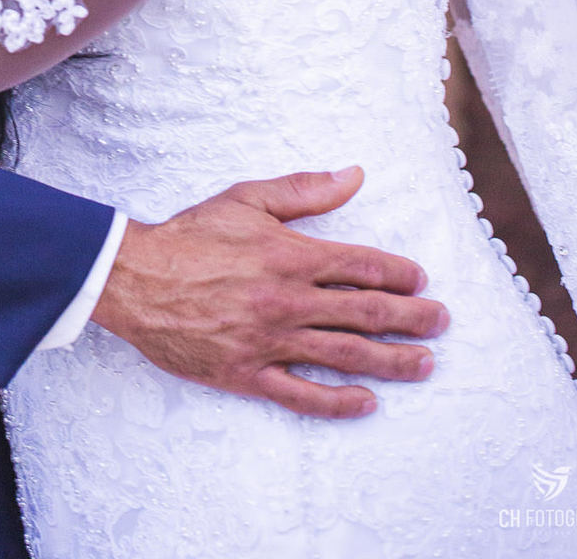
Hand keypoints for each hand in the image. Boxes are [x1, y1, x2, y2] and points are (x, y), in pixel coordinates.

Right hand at [92, 166, 447, 418]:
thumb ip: (304, 190)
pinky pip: (302, 395)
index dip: (398, 273)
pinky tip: (367, 402)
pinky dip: (338, 402)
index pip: (361, 265)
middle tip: (441, 323)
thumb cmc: (190, 234)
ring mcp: (270, 341)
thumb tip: (354, 175)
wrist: (135, 278)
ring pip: (345, 355)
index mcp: (290, 255)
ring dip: (391, 361)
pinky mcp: (248, 374)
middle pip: (365, 312)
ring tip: (424, 365)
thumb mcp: (247, 198)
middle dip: (411, 318)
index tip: (422, 281)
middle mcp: (288, 300)